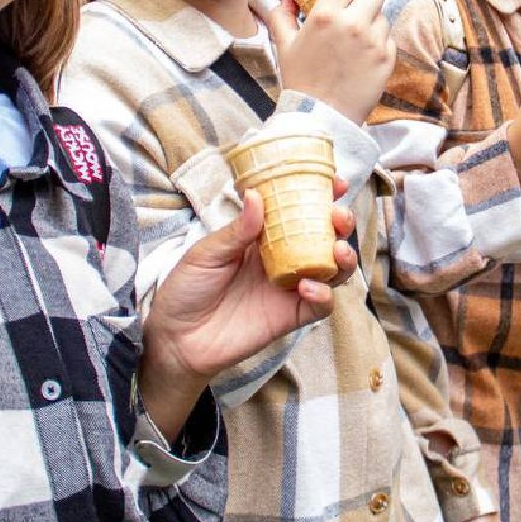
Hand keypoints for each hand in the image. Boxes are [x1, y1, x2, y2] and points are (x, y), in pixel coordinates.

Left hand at [139, 185, 349, 438]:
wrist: (176, 338)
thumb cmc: (187, 289)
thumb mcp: (206, 253)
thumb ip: (237, 229)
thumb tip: (257, 195)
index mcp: (263, 236)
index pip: (299, 211)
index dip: (321, 195)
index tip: (335, 183)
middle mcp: (283, 259)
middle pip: (325, 238)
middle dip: (340, 224)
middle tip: (338, 216)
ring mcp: (289, 288)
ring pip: (333, 271)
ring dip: (344, 258)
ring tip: (338, 251)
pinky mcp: (291, 316)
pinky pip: (320, 305)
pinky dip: (323, 294)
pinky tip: (307, 287)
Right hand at [265, 0, 393, 124]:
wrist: (320, 118)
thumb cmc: (300, 81)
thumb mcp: (284, 46)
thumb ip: (282, 15)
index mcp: (326, 15)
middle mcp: (353, 24)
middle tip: (358, 9)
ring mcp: (374, 41)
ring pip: (383, 17)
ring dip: (373, 22)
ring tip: (358, 39)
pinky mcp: (387, 59)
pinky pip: (389, 39)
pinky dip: (380, 43)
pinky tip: (364, 56)